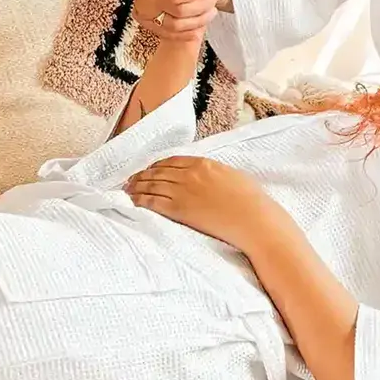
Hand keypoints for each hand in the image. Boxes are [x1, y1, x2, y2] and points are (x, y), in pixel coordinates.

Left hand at [127, 156, 270, 243]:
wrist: (251, 218)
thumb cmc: (249, 200)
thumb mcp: (232, 176)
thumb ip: (214, 173)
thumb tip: (207, 176)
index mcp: (204, 164)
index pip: (172, 161)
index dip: (157, 165)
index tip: (150, 169)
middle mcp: (190, 175)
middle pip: (158, 172)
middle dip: (142, 175)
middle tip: (131, 179)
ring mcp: (183, 192)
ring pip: (152, 185)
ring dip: (137, 186)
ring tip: (128, 189)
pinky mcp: (179, 210)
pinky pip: (153, 201)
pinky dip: (140, 200)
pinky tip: (133, 200)